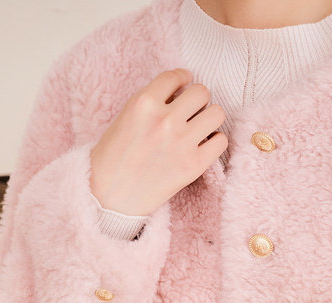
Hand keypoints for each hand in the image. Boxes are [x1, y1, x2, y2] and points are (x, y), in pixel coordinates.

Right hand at [88, 68, 227, 216]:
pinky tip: (204, 145)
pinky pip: (221, 141)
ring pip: (217, 113)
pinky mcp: (193, 165)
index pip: (175, 76)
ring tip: (200, 127)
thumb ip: (151, 103)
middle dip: (197, 100)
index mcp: (144, 103)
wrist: (110, 197)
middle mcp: (165, 120)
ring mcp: (181, 143)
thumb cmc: (112, 158)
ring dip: (210, 118)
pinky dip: (215, 141)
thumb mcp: (125, 117)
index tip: (184, 85)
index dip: (182, 79)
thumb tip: (178, 94)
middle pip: (201, 92)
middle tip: (191, 111)